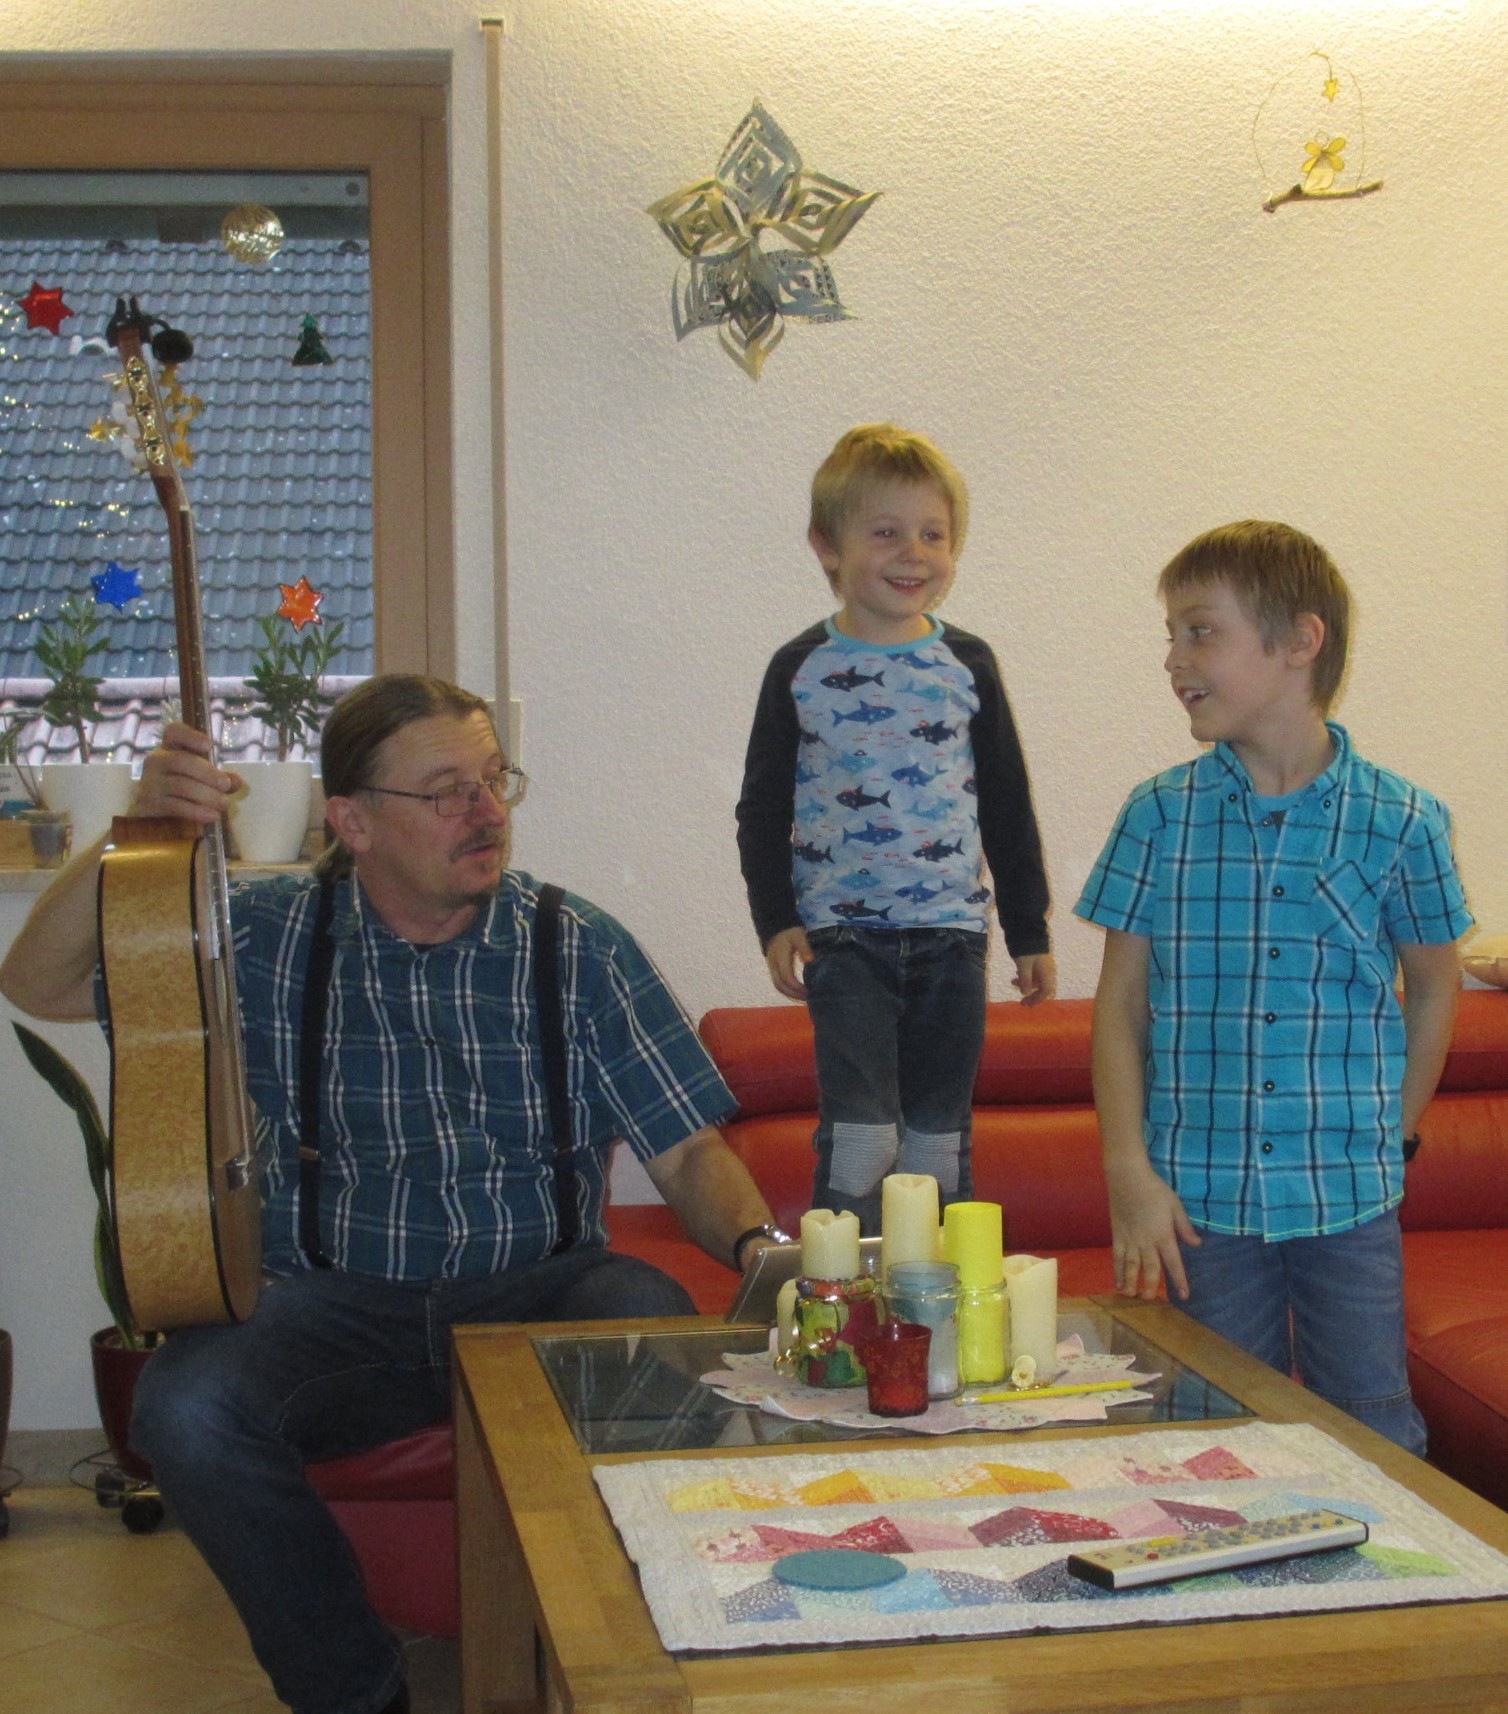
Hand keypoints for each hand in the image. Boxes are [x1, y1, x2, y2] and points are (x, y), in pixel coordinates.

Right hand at [134, 723, 241, 825]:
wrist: (149, 808)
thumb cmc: (180, 786)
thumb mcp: (201, 777)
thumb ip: (220, 777)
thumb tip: (237, 782)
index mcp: (170, 747)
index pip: (173, 732)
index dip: (190, 736)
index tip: (209, 746)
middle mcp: (156, 760)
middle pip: (181, 761)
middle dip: (208, 774)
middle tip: (226, 785)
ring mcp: (150, 781)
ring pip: (180, 785)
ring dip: (207, 795)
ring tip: (225, 804)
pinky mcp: (149, 803)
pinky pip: (175, 806)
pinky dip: (197, 811)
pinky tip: (212, 816)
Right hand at [763, 926, 813, 1001]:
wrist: (776, 928)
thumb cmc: (790, 932)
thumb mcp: (799, 936)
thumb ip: (804, 947)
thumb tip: (810, 960)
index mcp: (780, 957)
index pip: (786, 976)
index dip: (797, 986)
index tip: (809, 990)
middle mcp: (773, 965)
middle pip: (779, 985)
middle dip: (793, 994)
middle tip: (808, 998)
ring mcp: (772, 968)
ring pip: (778, 986)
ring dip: (791, 995)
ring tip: (805, 998)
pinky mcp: (774, 970)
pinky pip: (779, 984)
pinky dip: (789, 991)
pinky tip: (799, 993)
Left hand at [1012, 952, 1056, 1004]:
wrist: (1030, 929)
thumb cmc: (1027, 949)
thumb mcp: (1023, 965)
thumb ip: (1025, 980)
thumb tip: (1024, 993)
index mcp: (1047, 973)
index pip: (1046, 990)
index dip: (1037, 999)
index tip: (1027, 1004)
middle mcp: (1049, 970)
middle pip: (1043, 987)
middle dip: (1032, 994)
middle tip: (1021, 1000)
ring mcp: (1045, 963)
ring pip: (1038, 979)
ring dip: (1026, 983)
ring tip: (1012, 981)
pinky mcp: (1040, 958)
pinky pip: (1036, 972)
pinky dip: (1027, 976)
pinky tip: (1018, 973)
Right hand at [1105, 1157, 1199, 1300]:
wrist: (1127, 1177)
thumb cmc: (1154, 1189)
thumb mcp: (1176, 1205)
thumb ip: (1185, 1227)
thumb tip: (1197, 1244)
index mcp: (1163, 1235)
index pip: (1173, 1263)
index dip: (1179, 1280)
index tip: (1184, 1296)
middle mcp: (1146, 1242)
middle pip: (1149, 1269)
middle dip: (1151, 1286)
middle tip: (1151, 1300)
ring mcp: (1129, 1240)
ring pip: (1131, 1267)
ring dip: (1132, 1283)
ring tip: (1133, 1296)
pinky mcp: (1117, 1235)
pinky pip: (1116, 1257)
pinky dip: (1117, 1271)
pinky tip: (1118, 1283)